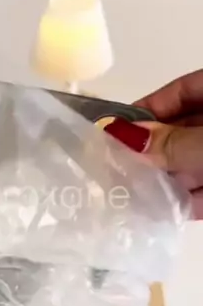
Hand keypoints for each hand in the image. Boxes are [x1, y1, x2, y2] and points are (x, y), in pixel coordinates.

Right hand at [106, 70, 202, 218]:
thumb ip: (171, 142)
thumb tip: (121, 137)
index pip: (179, 92)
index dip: (145, 110)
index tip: (113, 132)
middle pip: (182, 133)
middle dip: (151, 154)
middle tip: (116, 171)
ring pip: (192, 164)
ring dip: (165, 182)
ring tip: (131, 198)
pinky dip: (187, 202)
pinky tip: (160, 213)